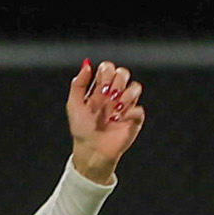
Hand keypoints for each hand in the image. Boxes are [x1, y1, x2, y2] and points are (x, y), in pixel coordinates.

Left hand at [66, 59, 143, 184]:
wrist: (90, 151)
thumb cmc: (81, 129)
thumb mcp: (74, 105)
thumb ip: (78, 84)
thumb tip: (87, 64)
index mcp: (100, 87)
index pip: (108, 68)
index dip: (106, 73)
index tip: (99, 88)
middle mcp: (115, 93)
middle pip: (123, 73)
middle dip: (116, 82)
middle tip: (107, 96)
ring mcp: (126, 105)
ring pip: (135, 87)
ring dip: (125, 95)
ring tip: (114, 109)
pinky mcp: (134, 120)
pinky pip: (140, 109)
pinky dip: (130, 112)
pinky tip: (118, 120)